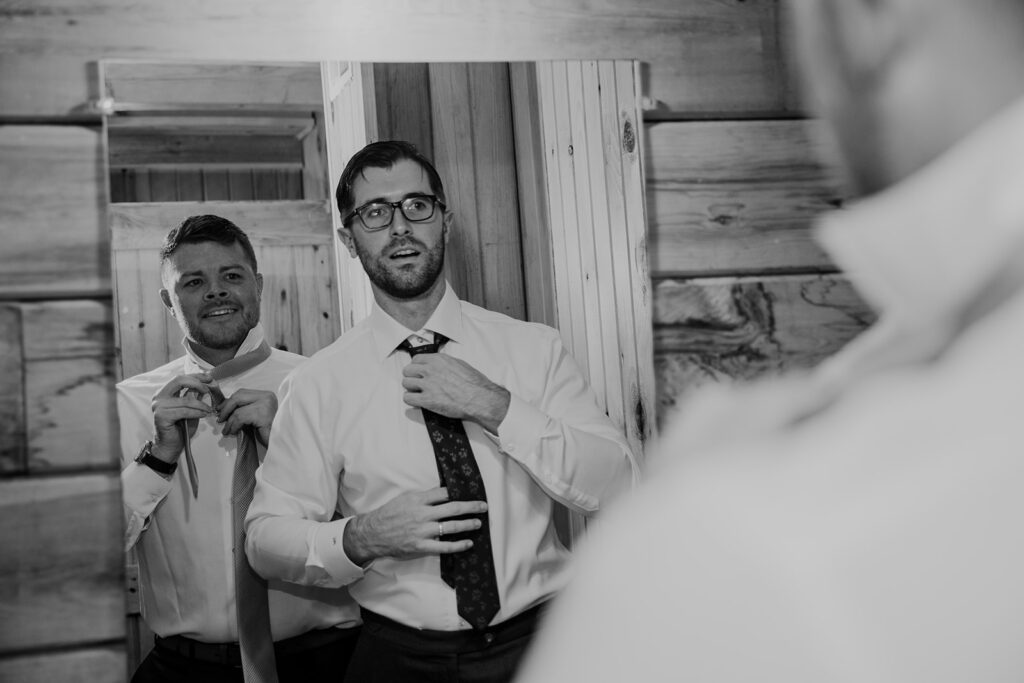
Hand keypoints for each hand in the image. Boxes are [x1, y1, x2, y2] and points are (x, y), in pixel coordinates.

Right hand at [150, 373, 216, 462]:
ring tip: (209, 409)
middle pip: (179, 381)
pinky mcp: (161, 416)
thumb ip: (194, 397)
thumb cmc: (180, 428)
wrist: (170, 446)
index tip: (209, 377)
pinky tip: (204, 414)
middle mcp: (159, 397)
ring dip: (201, 404)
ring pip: (185, 399)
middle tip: (209, 389)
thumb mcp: (190, 409)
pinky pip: (184, 411)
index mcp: (164, 393)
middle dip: (197, 383)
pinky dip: (197, 412)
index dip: (196, 376)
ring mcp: (158, 406)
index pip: (180, 378)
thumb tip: (206, 384)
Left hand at [217, 388, 277, 446]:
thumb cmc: (269, 430)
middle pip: (238, 396)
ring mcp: (266, 405)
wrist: (280, 441)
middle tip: (220, 419)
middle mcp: (267, 397)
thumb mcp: (255, 415)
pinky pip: (240, 418)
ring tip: (226, 430)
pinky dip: (233, 426)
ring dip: (229, 421)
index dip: (228, 401)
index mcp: (266, 395)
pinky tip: (233, 432)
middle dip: (226, 408)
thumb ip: (245, 408)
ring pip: (238, 410)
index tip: (220, 410)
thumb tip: (224, 407)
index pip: (242, 392)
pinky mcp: (263, 415)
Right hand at [343, 487, 486, 564]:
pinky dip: (458, 545)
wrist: (373, 533)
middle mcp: (422, 514)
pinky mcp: (421, 546)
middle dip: (471, 507)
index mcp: (418, 500)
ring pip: (451, 526)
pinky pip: (444, 546)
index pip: (443, 493)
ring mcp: (422, 531)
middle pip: (452, 508)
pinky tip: (468, 543)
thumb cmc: (389, 514)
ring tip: (478, 523)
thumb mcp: (405, 498)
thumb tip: (443, 493)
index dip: (458, 492)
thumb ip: (423, 496)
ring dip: (468, 524)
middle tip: (483, 506)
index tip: (470, 492)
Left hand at [402, 355, 510, 432]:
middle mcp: (430, 370)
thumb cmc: (474, 384)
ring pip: (406, 383)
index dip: (417, 367)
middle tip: (417, 383)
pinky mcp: (427, 400)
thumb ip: (445, 364)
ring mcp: (427, 385)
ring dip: (411, 389)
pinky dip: (411, 401)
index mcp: (438, 360)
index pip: (416, 359)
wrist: (479, 398)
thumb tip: (439, 366)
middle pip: (407, 371)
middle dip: (412, 377)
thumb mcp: (460, 365)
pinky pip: (408, 398)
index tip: (418, 372)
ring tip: (418, 393)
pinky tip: (418, 402)